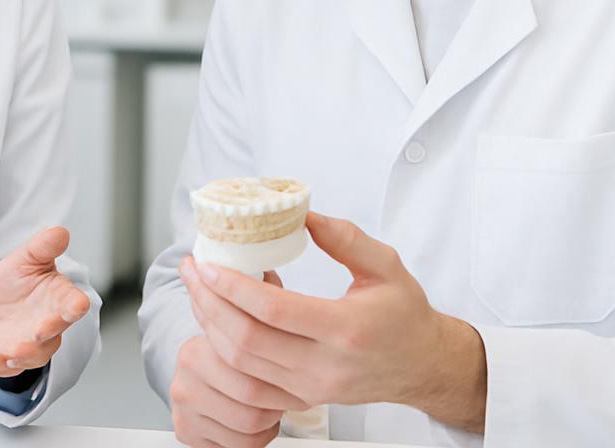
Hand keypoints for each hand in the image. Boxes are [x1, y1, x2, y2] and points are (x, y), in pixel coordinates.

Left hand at [0, 226, 90, 378]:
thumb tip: (60, 231)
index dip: (76, 304)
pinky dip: (1, 363)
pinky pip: (7, 366)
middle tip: (43, 327)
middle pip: (55, 331)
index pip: (74, 304)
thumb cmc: (18, 285)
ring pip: (34, 353)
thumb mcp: (25, 260)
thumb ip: (43, 247)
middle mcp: (50, 326)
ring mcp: (31, 346)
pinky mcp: (8, 359)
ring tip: (15, 349)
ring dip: (26, 351)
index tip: (78, 304)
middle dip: (50, 330)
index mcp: (59, 300)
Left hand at [181, 212, 486, 433]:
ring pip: (241, 365)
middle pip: (247, 341)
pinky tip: (218, 323)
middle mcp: (325, 366)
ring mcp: (312, 389)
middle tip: (191, 271)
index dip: (233, 286)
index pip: (274, 310)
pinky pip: (249, 384)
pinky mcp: (303, 400)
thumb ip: (345, 238)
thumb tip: (303, 214)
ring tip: (199, 291)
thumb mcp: (386, 264)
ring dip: (210, 326)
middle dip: (209, 303)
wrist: (423, 364)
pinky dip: (225, 355)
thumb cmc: (405, 313)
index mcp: (347, 328)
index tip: (208, 263)